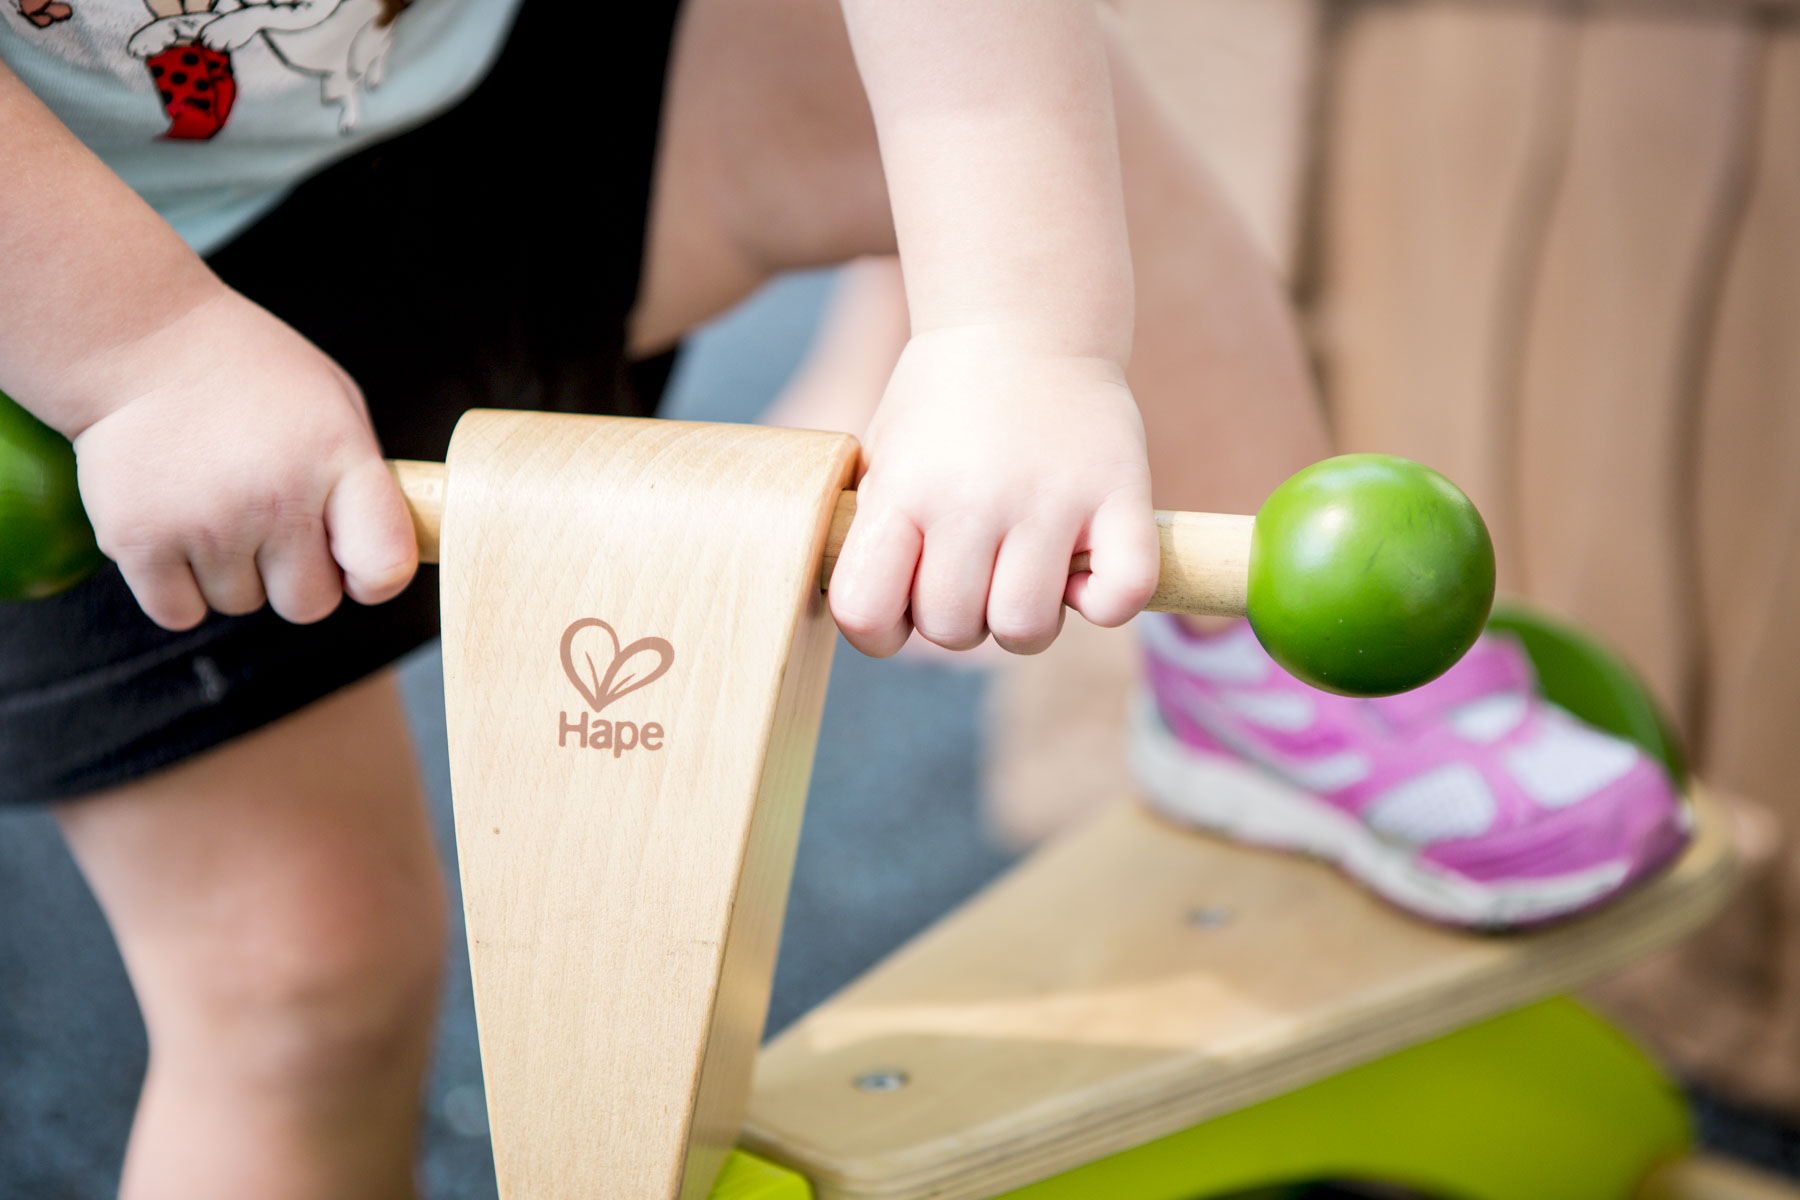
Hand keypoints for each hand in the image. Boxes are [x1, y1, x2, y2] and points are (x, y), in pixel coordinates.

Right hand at [72, 288, 416, 629]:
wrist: (141, 340)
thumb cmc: (250, 375)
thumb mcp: (335, 404)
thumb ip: (363, 482)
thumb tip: (381, 559)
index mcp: (336, 458)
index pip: (385, 565)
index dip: (373, 579)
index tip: (354, 564)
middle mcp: (275, 496)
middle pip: (309, 604)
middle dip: (293, 577)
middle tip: (268, 523)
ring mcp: (206, 521)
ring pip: (240, 605)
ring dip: (230, 573)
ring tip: (214, 505)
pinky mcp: (138, 539)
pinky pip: (179, 613)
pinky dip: (175, 586)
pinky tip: (175, 529)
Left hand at [829, 326, 1157, 656]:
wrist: (1022, 320)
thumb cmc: (944, 404)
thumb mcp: (886, 459)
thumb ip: (877, 538)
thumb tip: (881, 616)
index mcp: (905, 491)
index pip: (867, 614)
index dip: (881, 629)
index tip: (901, 602)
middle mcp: (974, 499)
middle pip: (954, 630)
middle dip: (960, 617)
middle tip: (974, 569)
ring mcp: (1052, 498)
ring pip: (1027, 629)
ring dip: (1025, 618)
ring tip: (1025, 570)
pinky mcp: (1121, 493)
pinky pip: (1119, 596)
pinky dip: (1102, 602)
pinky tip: (1083, 570)